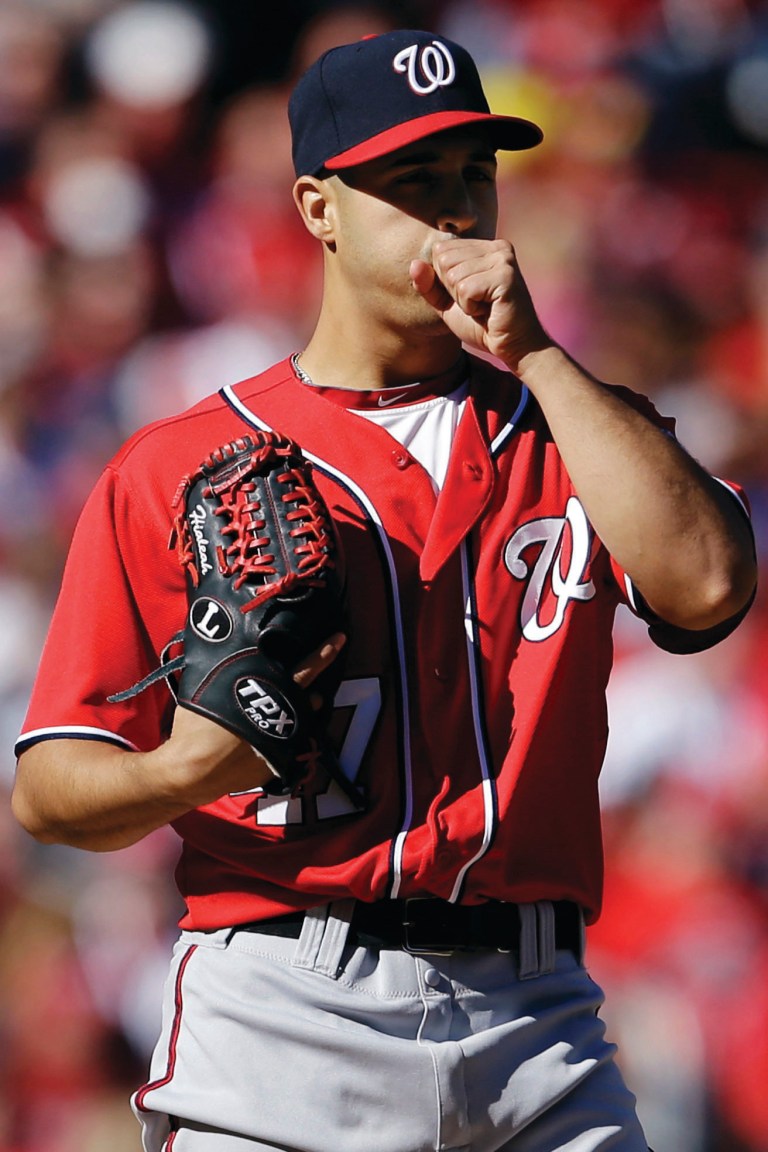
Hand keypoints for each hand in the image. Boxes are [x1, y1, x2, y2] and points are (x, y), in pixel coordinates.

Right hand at [166, 632, 346, 806]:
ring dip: (301, 712)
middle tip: (312, 685)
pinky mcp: (281, 762)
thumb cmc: (195, 728)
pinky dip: (286, 736)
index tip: (340, 638)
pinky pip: (292, 743)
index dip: (324, 652)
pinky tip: (271, 735)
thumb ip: (227, 670)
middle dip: (314, 689)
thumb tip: (232, 653)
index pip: (304, 668)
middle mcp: (282, 715)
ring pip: (305, 719)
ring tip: (286, 710)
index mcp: (266, 693)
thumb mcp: (207, 688)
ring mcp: (285, 741)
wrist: (192, 772)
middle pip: (311, 697)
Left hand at [410, 238, 550, 368]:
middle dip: (453, 290)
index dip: (445, 281)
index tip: (470, 296)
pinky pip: (466, 289)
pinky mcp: (505, 276)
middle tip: (478, 303)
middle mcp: (496, 247)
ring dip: (463, 301)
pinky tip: (489, 311)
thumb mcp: (448, 304)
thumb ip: (429, 285)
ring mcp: (503, 259)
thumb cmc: (483, 326)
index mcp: (484, 247)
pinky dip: (471, 307)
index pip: (440, 251)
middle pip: (444, 260)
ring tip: (485, 307)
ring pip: (454, 275)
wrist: (514, 347)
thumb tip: (414, 264)